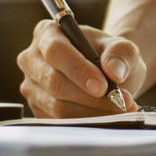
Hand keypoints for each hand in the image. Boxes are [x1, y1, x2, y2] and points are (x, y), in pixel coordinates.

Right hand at [16, 20, 144, 117]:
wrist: (111, 73)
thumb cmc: (112, 56)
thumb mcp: (124, 48)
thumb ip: (121, 53)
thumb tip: (113, 71)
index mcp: (48, 33)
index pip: (56, 51)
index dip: (78, 70)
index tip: (102, 86)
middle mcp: (33, 59)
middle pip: (54, 82)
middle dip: (90, 97)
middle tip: (120, 102)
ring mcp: (32, 86)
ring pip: (58, 107)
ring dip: (93, 112)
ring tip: (121, 109)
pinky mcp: (38, 109)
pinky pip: (60, 121)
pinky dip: (87, 121)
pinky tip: (108, 117)